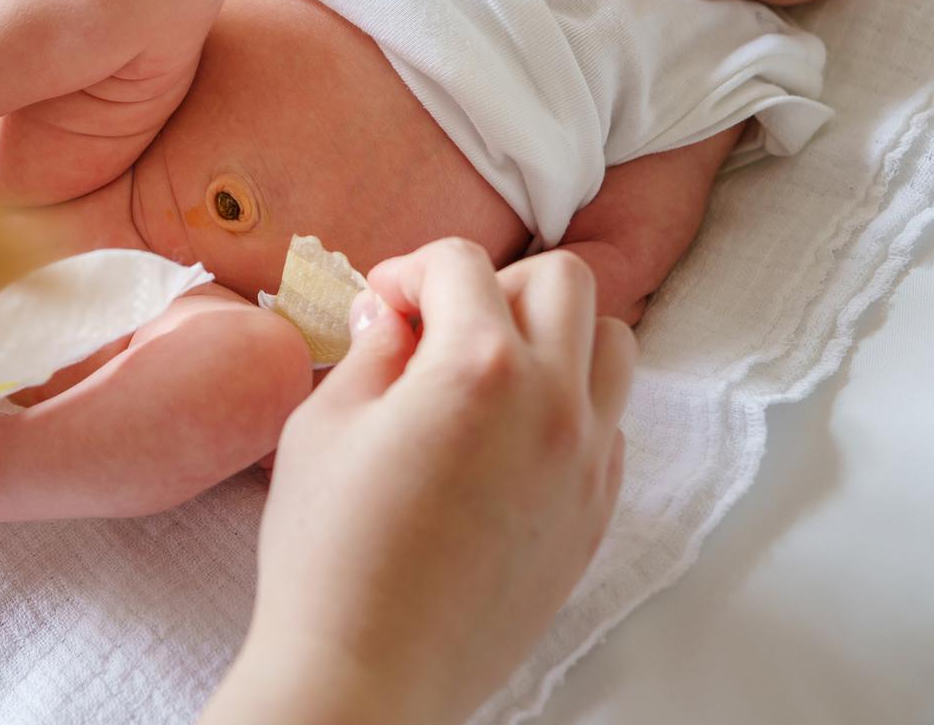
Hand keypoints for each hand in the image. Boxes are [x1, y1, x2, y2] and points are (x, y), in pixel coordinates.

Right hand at [203, 239, 634, 724]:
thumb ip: (373, 351)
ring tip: (488, 375)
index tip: (382, 306)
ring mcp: (586, 462)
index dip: (409, 270)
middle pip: (562, 280)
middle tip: (439, 327)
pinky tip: (506, 439)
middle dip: (494, 284)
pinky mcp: (595, 514)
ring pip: (611, 345)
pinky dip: (569, 406)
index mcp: (479, 368)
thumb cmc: (329, 552)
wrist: (368, 671)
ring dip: (552, 336)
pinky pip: (609, 424)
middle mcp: (553, 404)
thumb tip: (397, 320)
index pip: (463, 262)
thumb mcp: (322, 425)